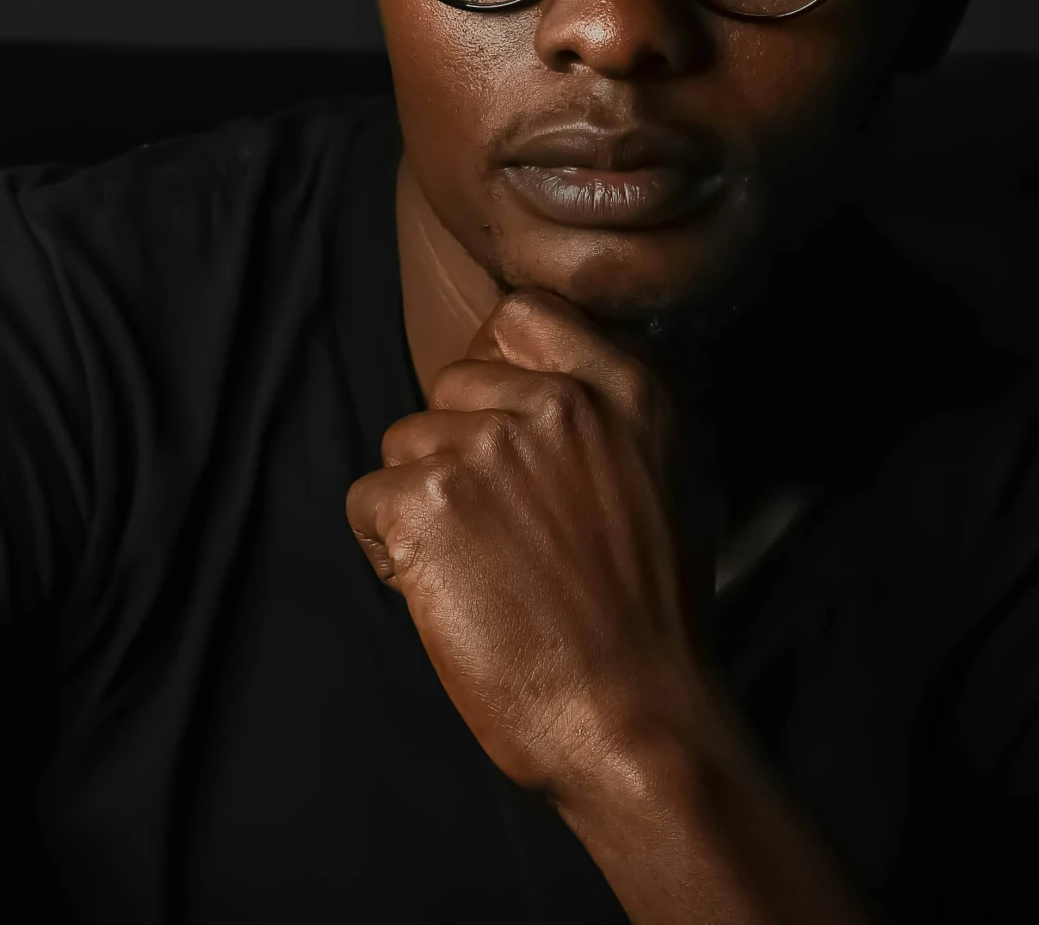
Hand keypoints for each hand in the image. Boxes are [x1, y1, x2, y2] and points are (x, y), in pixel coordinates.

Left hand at [345, 288, 712, 800]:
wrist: (636, 721)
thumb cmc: (651, 620)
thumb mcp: (672, 478)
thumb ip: (612, 411)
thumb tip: (546, 375)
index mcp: (630, 388)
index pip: (518, 318)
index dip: (494, 373)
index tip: (507, 434)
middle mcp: (559, 401)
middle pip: (450, 385)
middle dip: (457, 452)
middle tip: (504, 534)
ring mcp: (489, 445)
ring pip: (405, 444)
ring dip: (424, 507)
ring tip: (485, 573)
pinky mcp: (426, 501)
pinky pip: (366, 501)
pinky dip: (390, 553)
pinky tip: (449, 596)